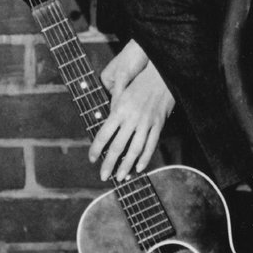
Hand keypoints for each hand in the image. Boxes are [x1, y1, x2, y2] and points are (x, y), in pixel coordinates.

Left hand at [89, 43, 174, 180]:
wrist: (161, 75)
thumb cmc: (139, 83)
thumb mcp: (122, 93)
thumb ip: (114, 111)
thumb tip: (105, 128)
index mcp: (119, 110)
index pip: (103, 134)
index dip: (95, 149)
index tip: (91, 159)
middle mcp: (131, 118)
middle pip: (117, 146)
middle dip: (109, 164)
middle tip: (103, 176)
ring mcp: (146, 122)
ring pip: (134, 149)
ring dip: (126, 166)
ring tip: (120, 177)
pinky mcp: (158, 124)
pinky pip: (151, 145)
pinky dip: (145, 158)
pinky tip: (139, 168)